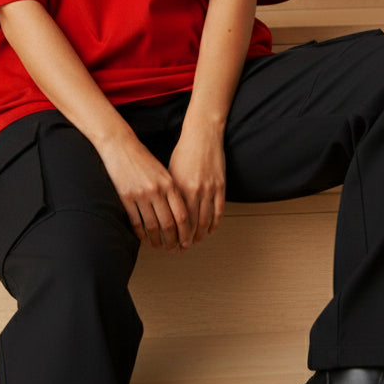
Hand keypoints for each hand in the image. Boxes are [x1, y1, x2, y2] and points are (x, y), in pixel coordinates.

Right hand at [97, 130, 191, 250]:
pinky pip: (136, 222)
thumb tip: (180, 214)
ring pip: (152, 226)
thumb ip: (172, 191)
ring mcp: (141, 194)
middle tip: (175, 250)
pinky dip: (141, 234)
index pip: (182, 215)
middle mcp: (157, 190)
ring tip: (160, 247)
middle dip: (173, 241)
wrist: (120, 145)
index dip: (186, 232)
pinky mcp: (126, 197)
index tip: (187, 242)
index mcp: (169, 183)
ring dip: (157, 241)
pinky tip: (144, 239)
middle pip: (169, 224)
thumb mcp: (163, 172)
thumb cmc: (143, 158)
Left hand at [168, 127, 225, 246]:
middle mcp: (194, 191)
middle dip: (185, 239)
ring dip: (200, 234)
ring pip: (205, 220)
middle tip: (182, 248)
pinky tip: (209, 230)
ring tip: (194, 241)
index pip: (175, 219)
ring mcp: (209, 189)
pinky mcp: (220, 186)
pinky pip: (218, 211)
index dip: (173, 234)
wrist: (202, 136)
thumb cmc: (183, 152)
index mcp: (178, 188)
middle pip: (191, 224)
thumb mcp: (170, 172)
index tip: (169, 243)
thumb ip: (169, 193)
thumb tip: (162, 211)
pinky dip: (214, 224)